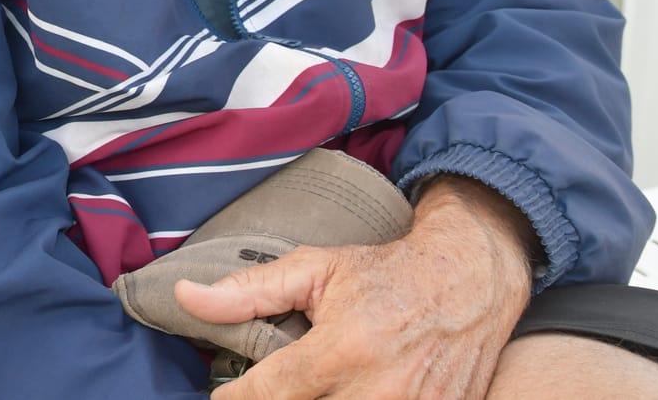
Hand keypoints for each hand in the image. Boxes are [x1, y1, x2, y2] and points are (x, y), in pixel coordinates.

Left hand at [173, 177, 534, 399]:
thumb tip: (187, 298)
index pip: (271, 394)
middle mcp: (378, 390)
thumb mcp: (315, 269)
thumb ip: (249, 292)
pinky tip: (342, 392)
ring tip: (315, 386)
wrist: (470, 282)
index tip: (223, 397)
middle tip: (266, 390)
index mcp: (344, 349)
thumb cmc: (385, 275)